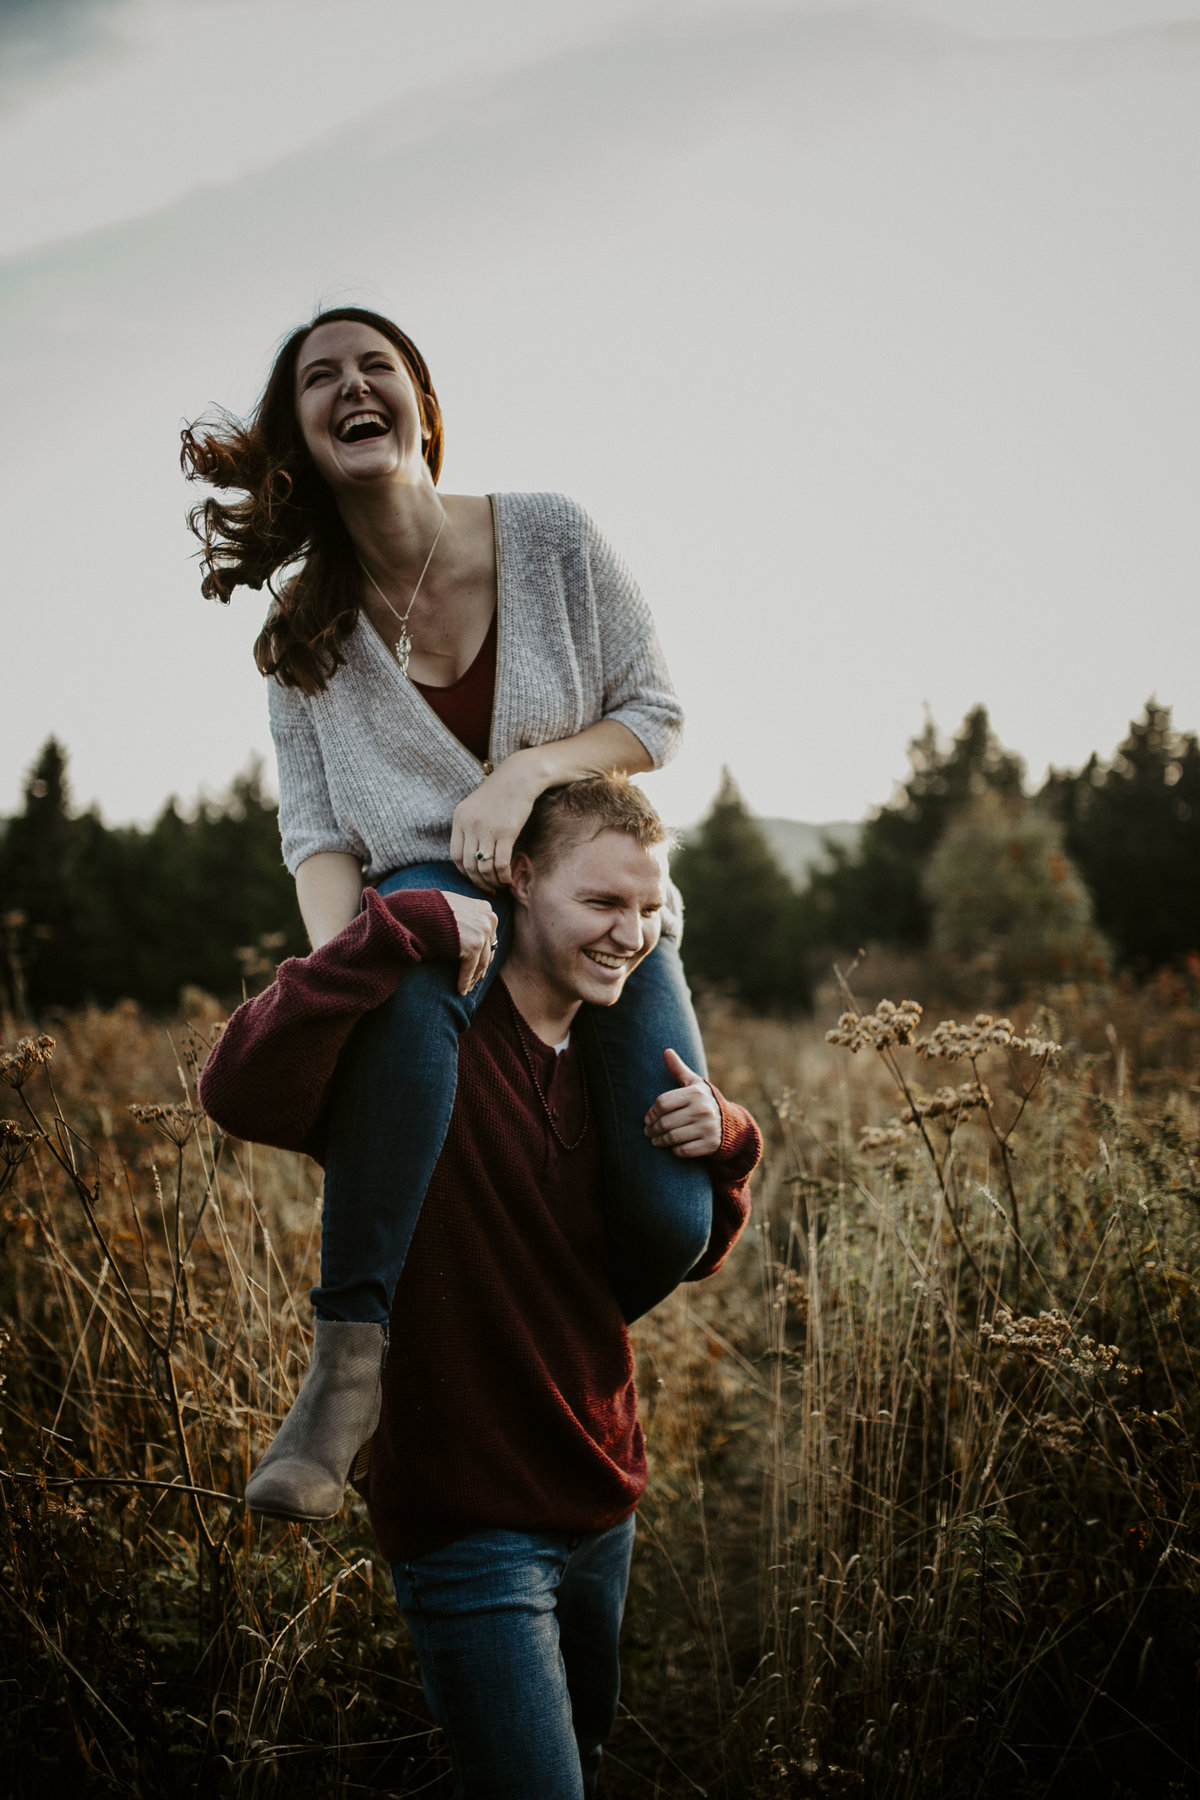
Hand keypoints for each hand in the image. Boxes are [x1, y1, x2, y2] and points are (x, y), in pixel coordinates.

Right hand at [439, 891, 499, 994]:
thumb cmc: (429, 909)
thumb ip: (465, 916)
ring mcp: (483, 932)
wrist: (416, 911)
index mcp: (485, 909)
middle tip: (475, 980)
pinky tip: (460, 991)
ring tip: (466, 988)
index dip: (484, 952)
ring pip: (481, 962)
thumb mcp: (453, 906)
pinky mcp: (474, 945)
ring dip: (473, 977)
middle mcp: (488, 920)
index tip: (480, 965)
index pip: (489, 936)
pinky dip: (464, 981)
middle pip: (488, 950)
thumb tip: (467, 928)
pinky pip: (470, 969)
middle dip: (481, 967)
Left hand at [451, 753, 540, 892]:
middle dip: (478, 882)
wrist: (519, 777)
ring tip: (499, 885)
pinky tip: (508, 879)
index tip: (474, 878)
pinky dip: (503, 876)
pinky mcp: (506, 832)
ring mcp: (487, 829)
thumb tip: (470, 854)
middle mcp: (470, 825)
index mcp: (459, 818)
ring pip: (484, 867)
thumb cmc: (499, 793)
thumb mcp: (475, 806)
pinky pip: (501, 863)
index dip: (464, 872)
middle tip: (487, 888)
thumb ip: (468, 827)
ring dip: (491, 881)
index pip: (455, 855)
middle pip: (469, 865)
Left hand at [644, 1048, 721, 1157]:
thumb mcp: (694, 1084)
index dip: (651, 1112)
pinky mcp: (710, 1145)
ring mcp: (707, 1128)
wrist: (730, 1124)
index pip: (662, 1103)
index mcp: (696, 1093)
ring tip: (654, 1140)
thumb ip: (678, 1069)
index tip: (648, 1117)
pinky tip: (671, 1147)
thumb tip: (666, 1051)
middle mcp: (703, 1110)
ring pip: (672, 1138)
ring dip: (659, 1141)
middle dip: (652, 1129)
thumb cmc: (703, 1101)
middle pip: (665, 1122)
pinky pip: (683, 1151)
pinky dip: (674, 1150)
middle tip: (647, 1131)